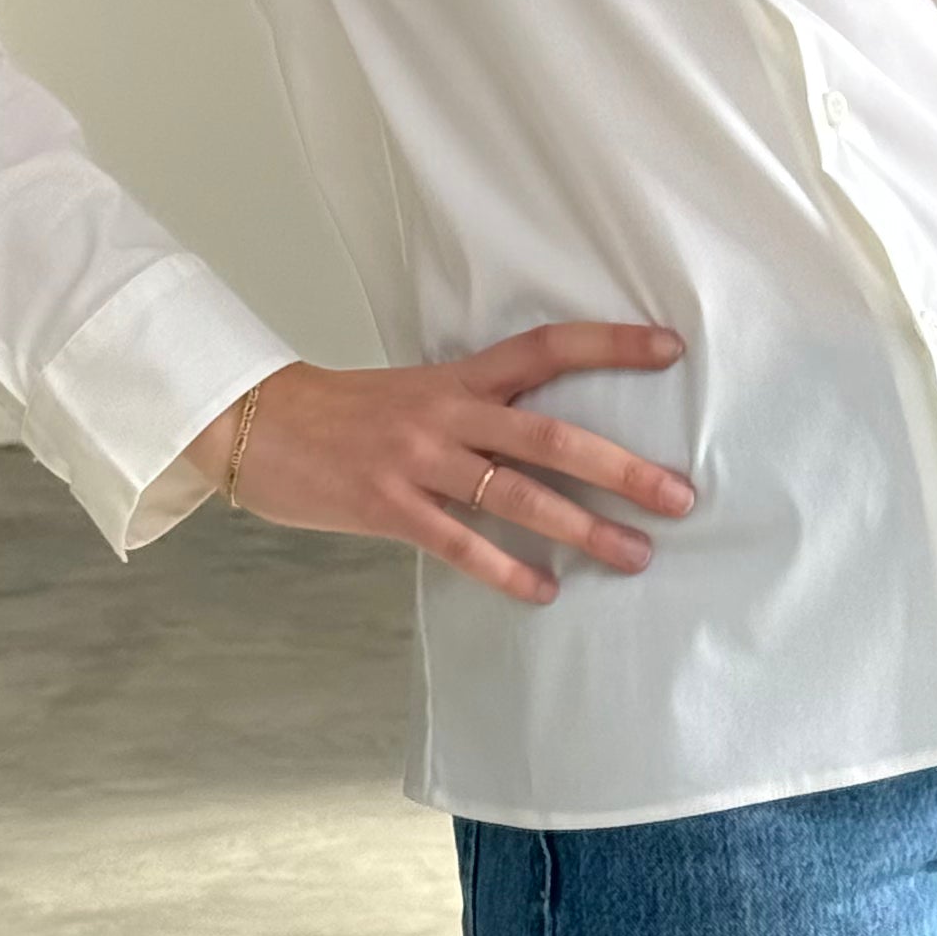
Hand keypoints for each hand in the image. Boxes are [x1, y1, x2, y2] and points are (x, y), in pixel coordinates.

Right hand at [183, 321, 696, 603]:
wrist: (256, 423)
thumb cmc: (345, 415)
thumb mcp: (418, 395)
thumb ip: (478, 412)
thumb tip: (550, 443)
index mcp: (458, 376)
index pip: (547, 348)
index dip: (609, 344)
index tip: (671, 348)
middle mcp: (447, 412)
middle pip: (551, 435)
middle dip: (622, 468)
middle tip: (680, 496)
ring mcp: (417, 461)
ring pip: (516, 494)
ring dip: (582, 528)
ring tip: (635, 554)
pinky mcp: (388, 507)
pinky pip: (459, 544)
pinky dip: (506, 570)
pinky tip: (544, 591)